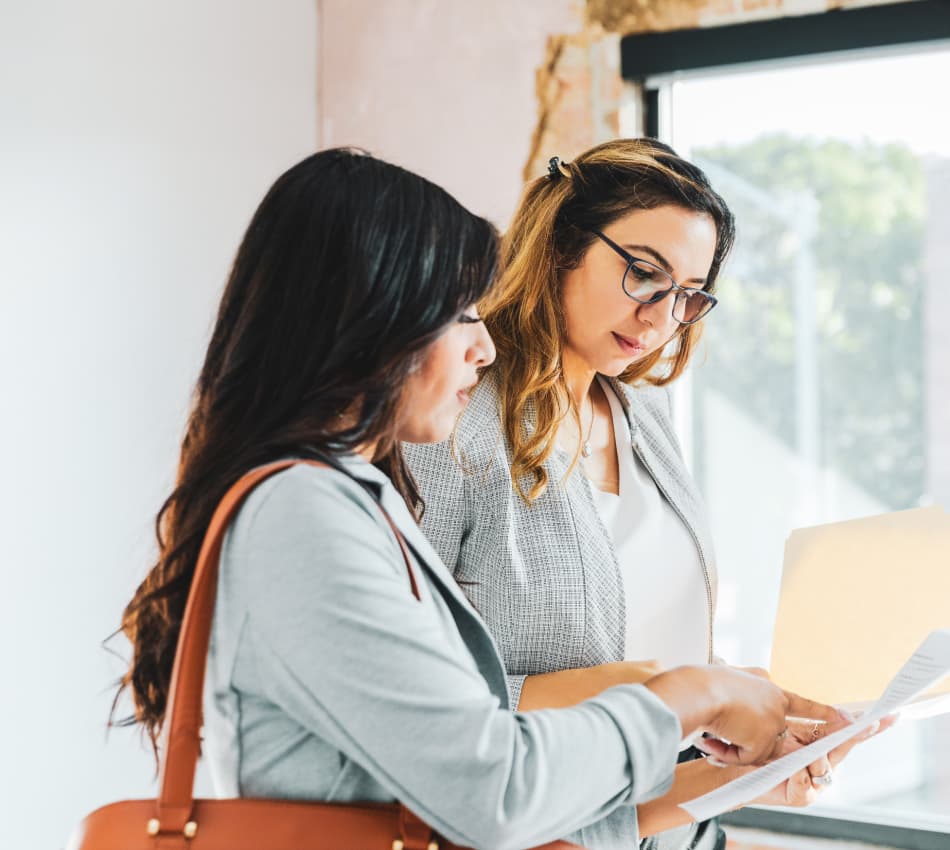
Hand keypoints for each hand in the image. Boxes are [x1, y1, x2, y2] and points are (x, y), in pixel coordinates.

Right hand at [645, 665, 840, 765]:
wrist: (699, 691)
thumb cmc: (704, 683)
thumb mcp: (732, 675)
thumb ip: (749, 683)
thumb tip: (760, 682)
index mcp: (769, 689)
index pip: (801, 704)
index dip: (823, 712)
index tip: (848, 718)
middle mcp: (776, 706)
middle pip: (775, 733)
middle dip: (764, 740)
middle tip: (758, 740)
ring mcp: (771, 724)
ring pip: (756, 749)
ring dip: (732, 746)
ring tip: (711, 732)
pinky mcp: (763, 741)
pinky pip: (745, 758)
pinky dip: (726, 753)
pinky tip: (712, 740)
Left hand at [752, 713, 896, 805]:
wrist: (736, 768)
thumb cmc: (758, 746)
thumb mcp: (781, 728)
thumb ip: (807, 721)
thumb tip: (832, 715)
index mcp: (817, 742)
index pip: (845, 731)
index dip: (866, 724)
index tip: (889, 714)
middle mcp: (821, 762)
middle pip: (843, 748)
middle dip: (856, 735)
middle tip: (869, 723)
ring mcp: (813, 781)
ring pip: (825, 769)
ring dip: (817, 760)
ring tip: (803, 756)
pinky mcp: (800, 796)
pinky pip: (806, 788)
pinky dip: (801, 779)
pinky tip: (796, 773)